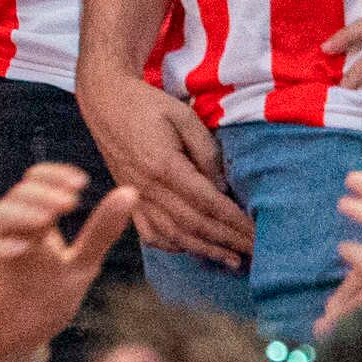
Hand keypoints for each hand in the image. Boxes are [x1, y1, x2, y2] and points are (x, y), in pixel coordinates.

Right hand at [0, 161, 136, 361]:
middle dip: (43, 194)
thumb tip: (130, 191)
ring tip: (49, 219)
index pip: (34, 184)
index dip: (52, 176)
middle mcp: (5, 233)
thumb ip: (100, 232)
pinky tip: (24, 249)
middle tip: (72, 201)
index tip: (81, 182)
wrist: (8, 347)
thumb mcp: (79, 267)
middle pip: (16, 198)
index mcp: (29, 225)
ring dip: (22, 214)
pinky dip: (0, 248)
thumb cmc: (41, 302)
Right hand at [74, 64, 252, 268]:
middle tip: (256, 252)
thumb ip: (206, 151)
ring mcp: (135, 196)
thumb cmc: (146, 104)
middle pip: (194, 224)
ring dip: (205, 250)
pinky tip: (192, 249)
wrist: (104, 101)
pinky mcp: (128, 198)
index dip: (234, 221)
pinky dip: (172, 246)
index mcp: (163, 165)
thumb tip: (223, 188)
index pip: (207, 202)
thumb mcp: (183, 116)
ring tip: (232, 260)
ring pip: (173, 234)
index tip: (257, 233)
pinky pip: (149, 232)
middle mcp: (147, 187)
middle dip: (228, 241)